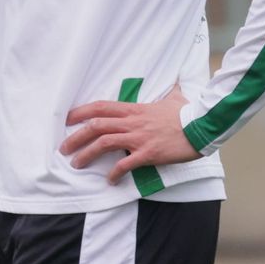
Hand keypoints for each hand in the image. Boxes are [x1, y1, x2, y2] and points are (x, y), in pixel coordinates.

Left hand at [59, 85, 200, 183]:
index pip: (100, 107)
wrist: (202, 127)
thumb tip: (176, 83)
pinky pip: (125, 163)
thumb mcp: (175, 98)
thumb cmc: (187, 113)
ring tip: (76, 164)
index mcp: (134, 109)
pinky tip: (110, 180)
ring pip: (104, 143)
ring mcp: (139, 137)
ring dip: (87, 154)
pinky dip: (115, 172)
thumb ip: (170, 92)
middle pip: (96, 126)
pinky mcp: (148, 153)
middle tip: (63, 148)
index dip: (80, 112)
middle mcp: (132, 122)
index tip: (67, 119)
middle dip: (75, 137)